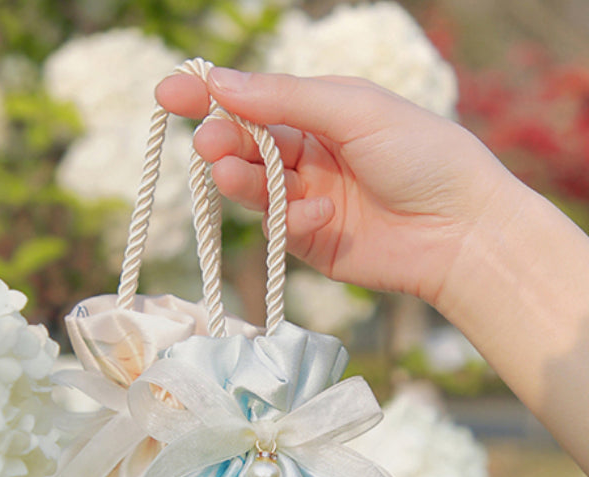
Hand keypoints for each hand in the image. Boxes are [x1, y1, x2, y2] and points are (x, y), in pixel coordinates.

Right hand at [156, 68, 519, 309]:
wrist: (461, 229)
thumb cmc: (421, 155)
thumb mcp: (355, 110)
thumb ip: (287, 99)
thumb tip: (222, 84)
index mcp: (321, 112)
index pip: (254, 100)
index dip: (210, 96)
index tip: (169, 93)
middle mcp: (309, 154)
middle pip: (246, 145)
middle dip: (221, 142)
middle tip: (206, 144)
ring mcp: (307, 198)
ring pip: (254, 187)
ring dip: (239, 179)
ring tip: (227, 173)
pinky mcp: (309, 240)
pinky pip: (280, 226)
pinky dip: (291, 218)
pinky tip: (320, 213)